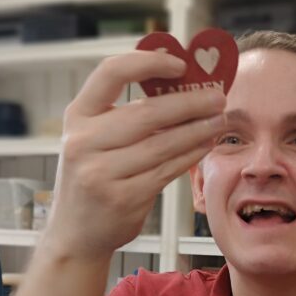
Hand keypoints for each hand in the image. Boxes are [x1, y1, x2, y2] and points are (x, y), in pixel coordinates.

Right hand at [47, 50, 225, 259]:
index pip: (111, 72)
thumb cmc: (93, 178)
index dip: (148, 62)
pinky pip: (166, 170)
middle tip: (218, 97)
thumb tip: (183, 86)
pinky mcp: (123, 198)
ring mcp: (101, 172)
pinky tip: (205, 144)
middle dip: (190, 102)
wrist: (75, 233)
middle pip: (147, 112)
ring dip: (198, 130)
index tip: (180, 63)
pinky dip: (190, 155)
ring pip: (162, 144)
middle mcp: (83, 142)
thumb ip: (125, 114)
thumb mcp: (94, 140)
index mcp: (76, 116)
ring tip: (220, 120)